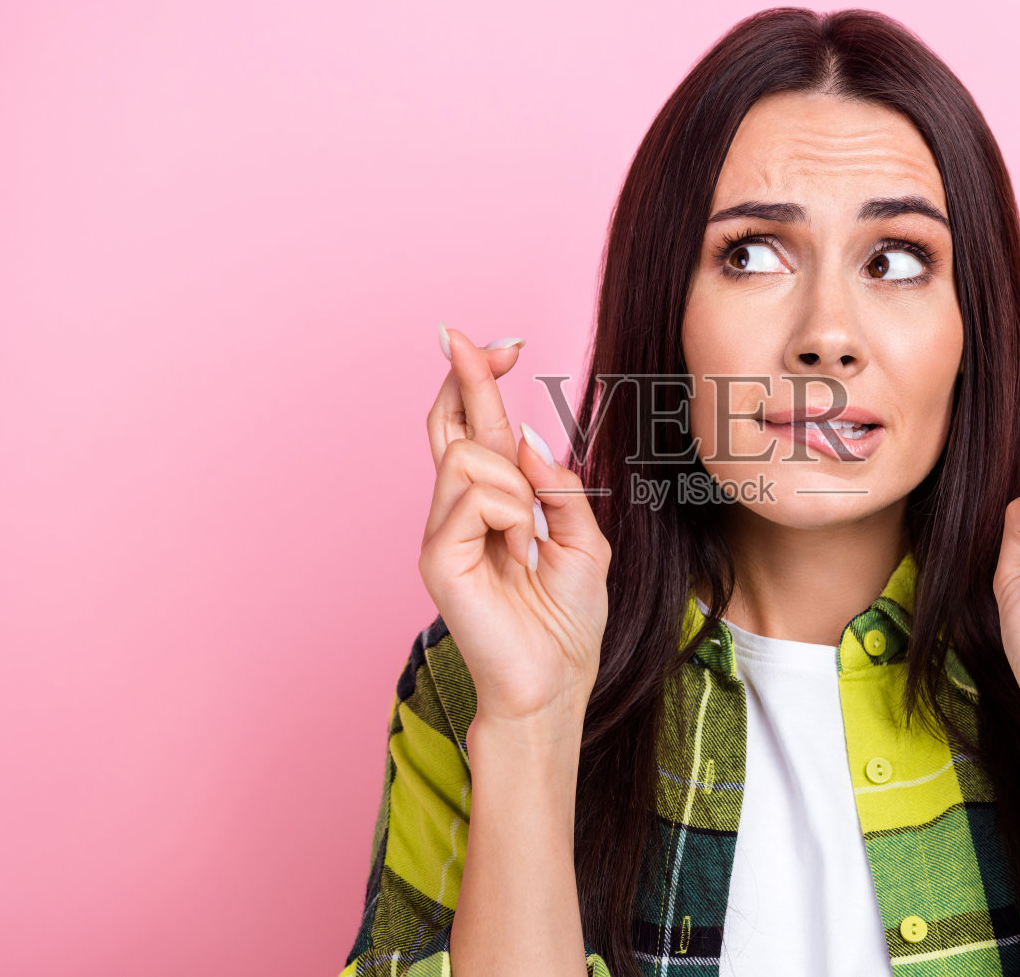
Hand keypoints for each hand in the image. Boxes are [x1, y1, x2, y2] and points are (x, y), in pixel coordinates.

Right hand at [419, 324, 611, 723]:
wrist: (555, 684)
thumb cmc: (566, 621)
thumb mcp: (583, 538)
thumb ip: (556, 485)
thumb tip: (521, 432)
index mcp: (492, 504)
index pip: (474, 427)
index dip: (481, 380)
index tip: (505, 343)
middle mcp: (458, 511)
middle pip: (448, 421)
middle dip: (466, 374)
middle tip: (472, 336)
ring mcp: (442, 532)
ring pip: (470, 455)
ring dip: (517, 486)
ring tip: (530, 539)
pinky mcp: (436, 556)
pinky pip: (477, 496)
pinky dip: (513, 515)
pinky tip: (519, 554)